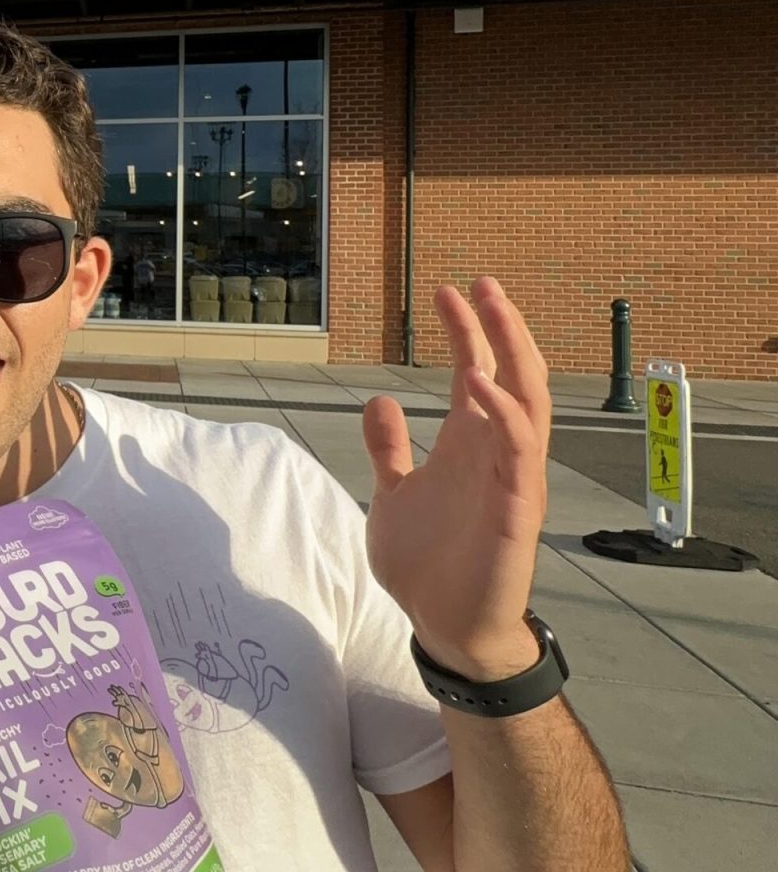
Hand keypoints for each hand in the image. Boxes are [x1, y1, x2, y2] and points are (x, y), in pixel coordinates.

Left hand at [364, 278, 549, 681]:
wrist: (442, 626)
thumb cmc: (426, 564)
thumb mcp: (393, 494)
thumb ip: (389, 449)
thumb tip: (381, 401)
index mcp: (469, 446)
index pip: (478, 373)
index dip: (468, 332)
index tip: (450, 291)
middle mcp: (495, 455)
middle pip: (513, 376)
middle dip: (500, 328)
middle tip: (482, 283)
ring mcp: (510, 480)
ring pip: (528, 404)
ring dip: (512, 355)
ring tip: (487, 312)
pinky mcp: (514, 511)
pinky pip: (518, 454)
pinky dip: (501, 415)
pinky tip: (476, 383)